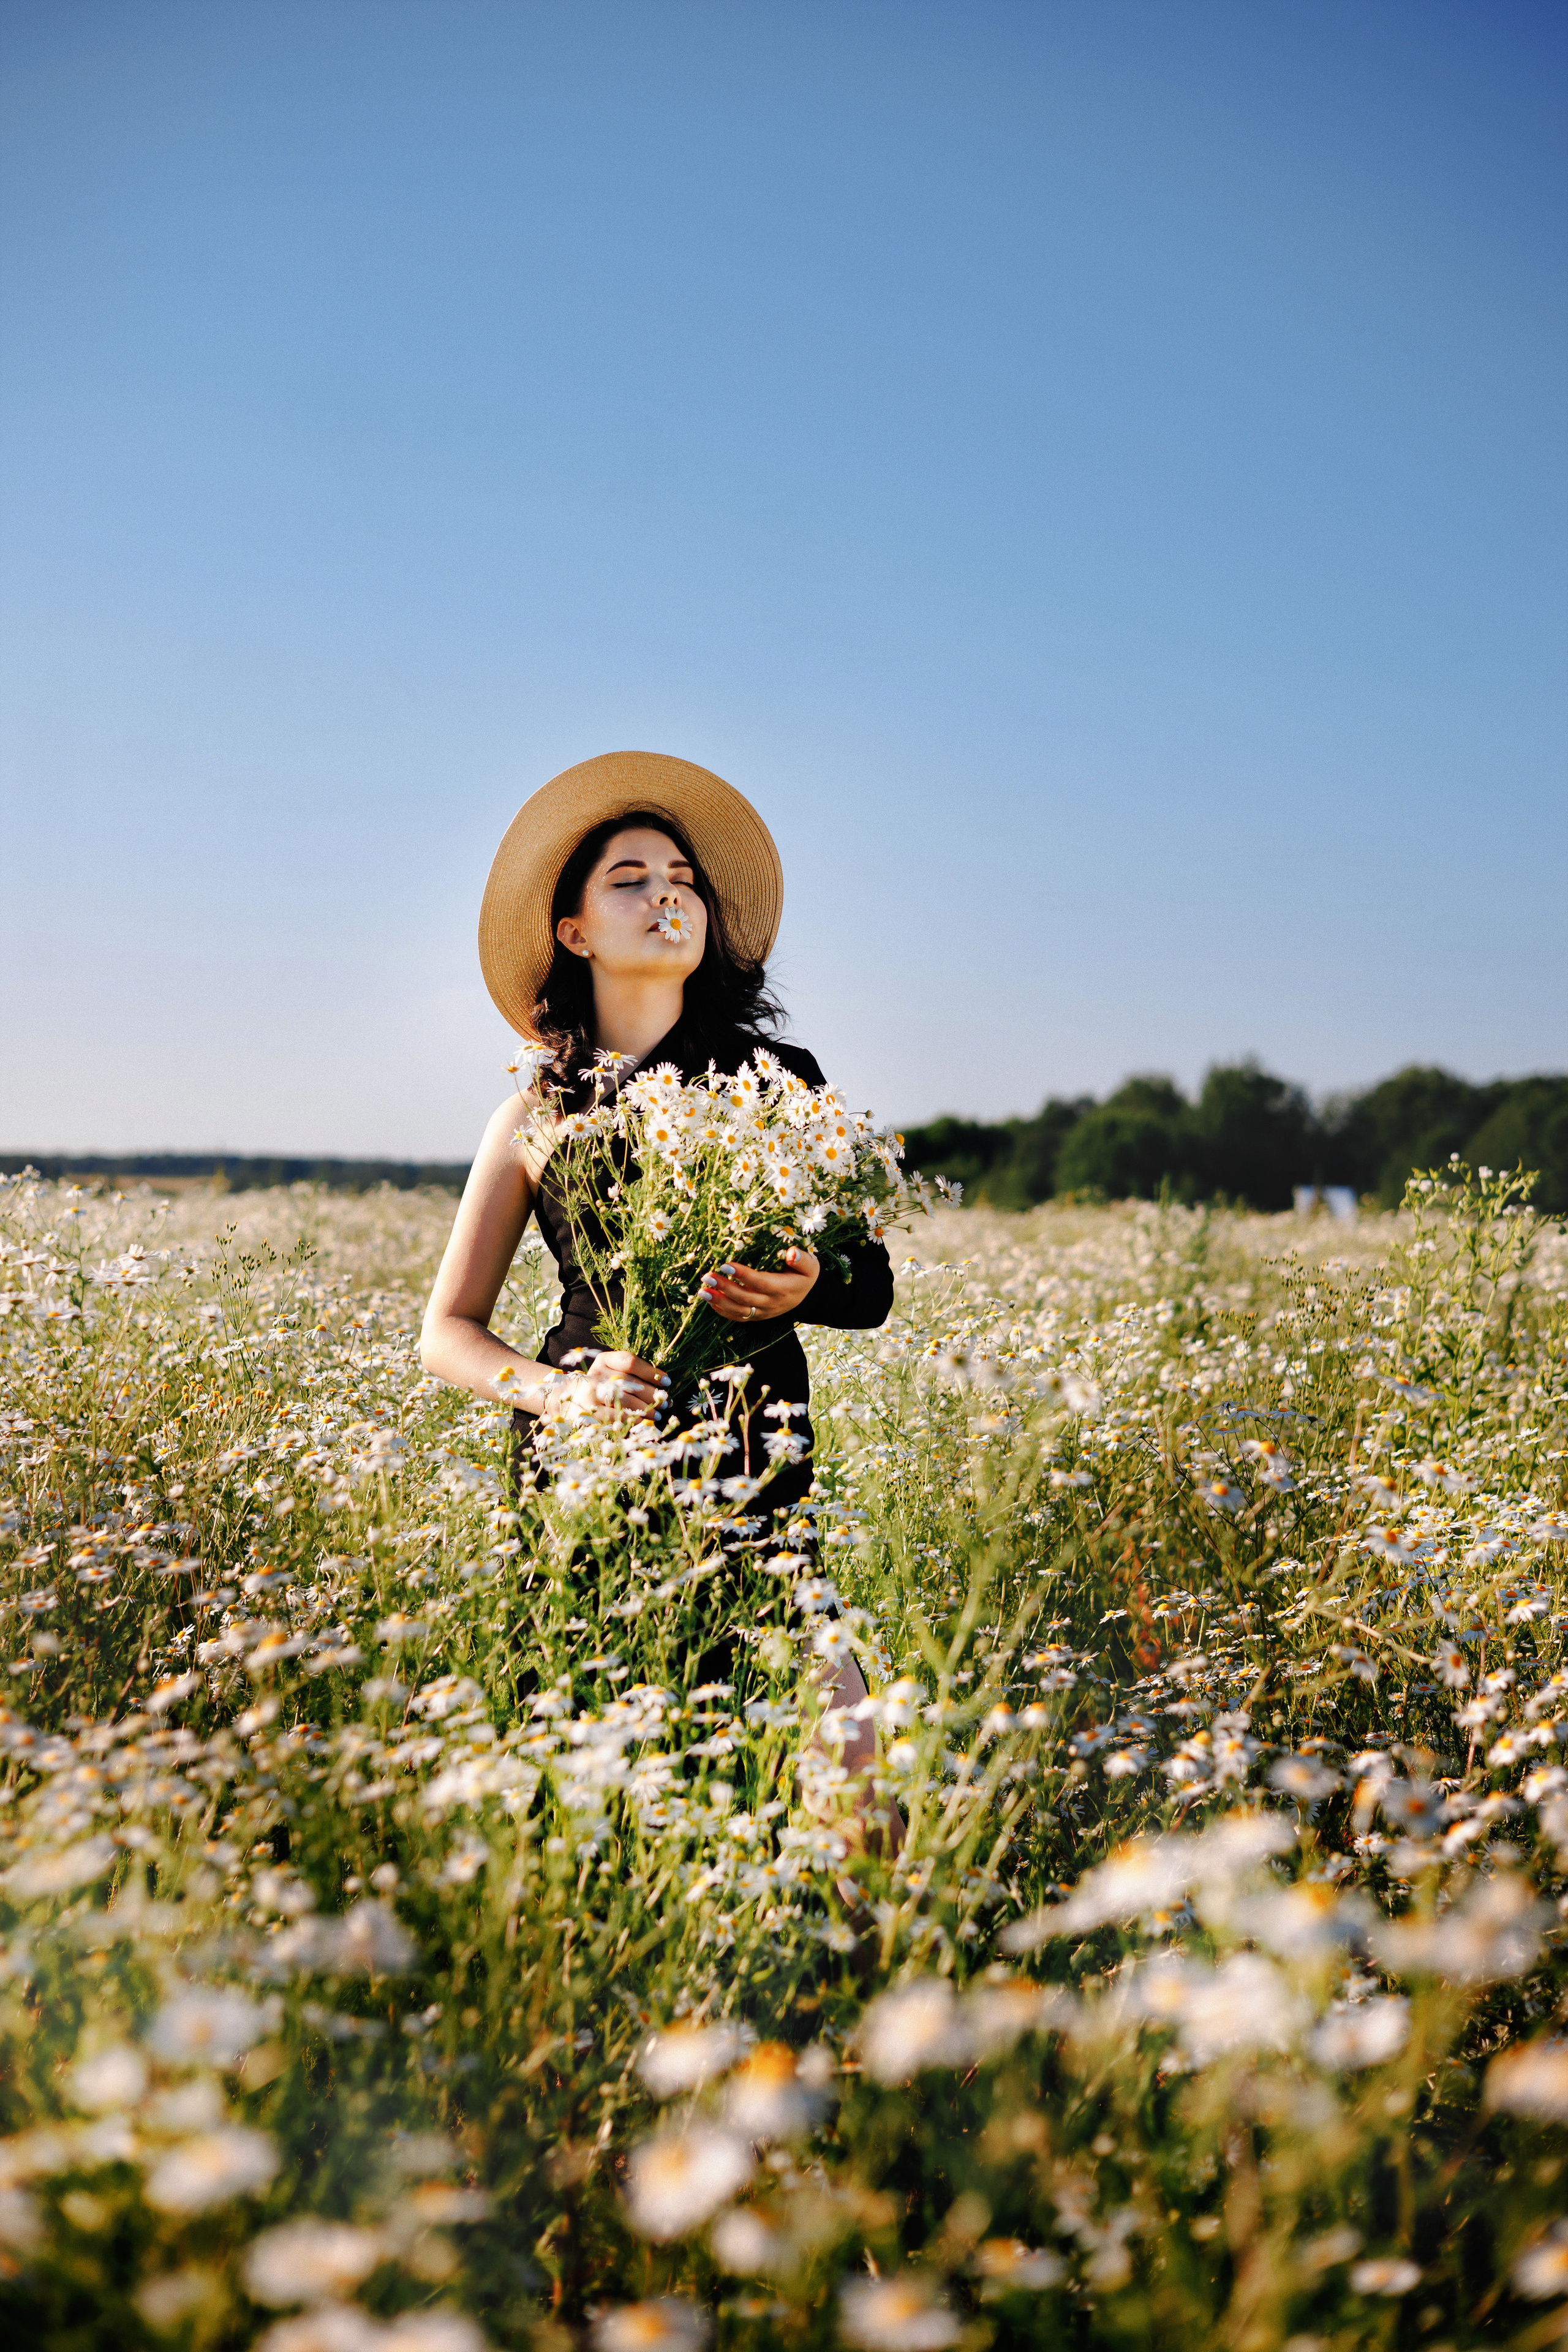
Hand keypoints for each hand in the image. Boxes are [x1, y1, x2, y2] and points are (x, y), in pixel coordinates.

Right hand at [561, 1350, 667, 1418]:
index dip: (651, 1372)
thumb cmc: (600, 1386)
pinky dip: (632, 1419)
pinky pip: (615, 1416)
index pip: (629, 1362)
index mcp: (603, 1360)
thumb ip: (633, 1375)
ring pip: (624, 1400)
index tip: (667, 1382)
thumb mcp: (612, 1373)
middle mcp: (595, 1374)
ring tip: (657, 1414)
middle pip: (630, 1382)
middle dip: (652, 1393)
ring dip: (645, 1408)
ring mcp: (590, 1394)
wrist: (568, 1399)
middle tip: (665, 1401)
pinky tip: (642, 1421)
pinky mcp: (589, 1412)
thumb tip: (663, 1385)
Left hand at [699, 1249, 819, 1325]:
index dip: (742, 1275)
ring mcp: (763, 1312)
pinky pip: (738, 1317)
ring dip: (718, 1302)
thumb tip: (792, 1253)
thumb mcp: (810, 1266)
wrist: (808, 1297)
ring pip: (738, 1310)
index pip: (759, 1282)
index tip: (725, 1265)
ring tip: (702, 1291)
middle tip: (706, 1276)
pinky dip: (723, 1311)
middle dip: (724, 1287)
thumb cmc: (805, 1275)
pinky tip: (710, 1301)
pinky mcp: (757, 1316)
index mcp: (782, 1289)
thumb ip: (802, 1259)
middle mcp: (771, 1303)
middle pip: (744, 1298)